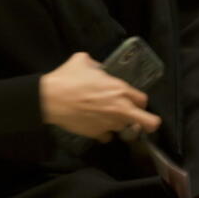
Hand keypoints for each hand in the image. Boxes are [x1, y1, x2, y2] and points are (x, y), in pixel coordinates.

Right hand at [40, 52, 160, 141]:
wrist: (50, 99)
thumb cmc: (68, 77)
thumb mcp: (84, 60)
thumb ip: (97, 65)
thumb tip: (98, 69)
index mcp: (120, 90)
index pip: (143, 100)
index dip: (139, 100)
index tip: (134, 100)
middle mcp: (120, 109)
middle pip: (148, 123)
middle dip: (148, 122)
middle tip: (142, 121)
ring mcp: (109, 124)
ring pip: (124, 129)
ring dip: (120, 124)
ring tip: (109, 118)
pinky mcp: (96, 134)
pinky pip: (107, 137)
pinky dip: (104, 132)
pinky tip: (97, 125)